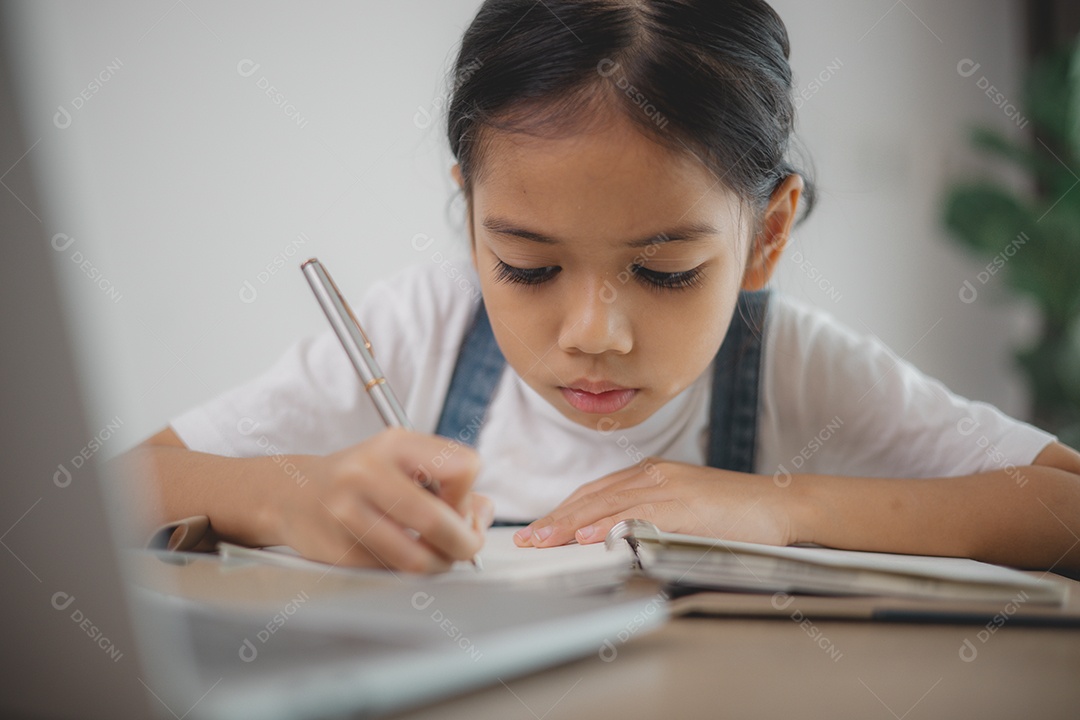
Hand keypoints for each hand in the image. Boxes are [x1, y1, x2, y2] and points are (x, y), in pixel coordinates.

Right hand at [271, 427, 492, 571]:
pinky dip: (410, 570)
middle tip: (466, 547)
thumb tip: (484, 513)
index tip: (456, 502)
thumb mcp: (404, 462)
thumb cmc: (362, 477)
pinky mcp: (339, 550)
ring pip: (417, 558)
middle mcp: (367, 473)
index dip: (467, 494)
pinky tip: (405, 554)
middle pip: (438, 520)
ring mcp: (348, 513)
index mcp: (395, 443)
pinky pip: (393, 572)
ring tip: (439, 556)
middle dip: (465, 543)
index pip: (462, 467)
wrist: (294, 494)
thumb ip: (449, 483)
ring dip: (441, 564)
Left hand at [513, 458, 795, 548]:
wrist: (782, 503)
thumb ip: (647, 517)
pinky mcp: (689, 505)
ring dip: (574, 524)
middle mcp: (654, 474)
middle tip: (528, 540)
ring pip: (611, 504)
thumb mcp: (682, 509)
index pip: (594, 492)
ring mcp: (671, 487)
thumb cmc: (734, 513)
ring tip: (546, 540)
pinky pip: (644, 515)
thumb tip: (613, 540)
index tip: (537, 530)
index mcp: (650, 475)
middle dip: (557, 520)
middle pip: (594, 496)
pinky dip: (615, 525)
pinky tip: (594, 537)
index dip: (562, 511)